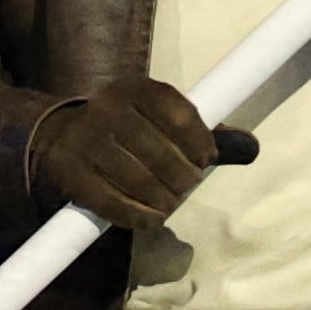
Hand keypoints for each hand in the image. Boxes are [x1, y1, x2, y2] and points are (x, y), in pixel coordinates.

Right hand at [30, 76, 220, 229]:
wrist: (57, 135)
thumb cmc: (125, 127)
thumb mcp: (159, 117)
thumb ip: (202, 133)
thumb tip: (253, 148)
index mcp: (136, 89)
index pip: (179, 116)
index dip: (200, 144)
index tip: (206, 161)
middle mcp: (108, 108)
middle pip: (158, 151)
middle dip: (181, 176)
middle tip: (187, 187)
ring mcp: (85, 140)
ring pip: (135, 178)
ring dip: (161, 200)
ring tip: (171, 204)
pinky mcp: (69, 172)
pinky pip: (109, 201)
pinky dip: (136, 216)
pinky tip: (152, 221)